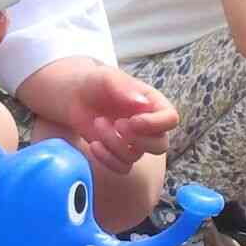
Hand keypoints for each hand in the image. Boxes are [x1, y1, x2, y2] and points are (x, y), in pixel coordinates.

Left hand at [34, 61, 174, 170]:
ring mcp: (134, 141)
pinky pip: (122, 167)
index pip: (170, 119)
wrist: (74, 96)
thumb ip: (124, 87)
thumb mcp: (107, 77)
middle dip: (137, 140)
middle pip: (160, 145)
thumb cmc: (95, 82)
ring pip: (136, 156)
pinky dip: (106, 159)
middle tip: (117, 124)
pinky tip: (93, 144)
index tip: (133, 121)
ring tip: (97, 123)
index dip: (155, 124)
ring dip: (113, 143)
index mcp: (153, 103)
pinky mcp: (119, 154)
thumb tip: (143, 104)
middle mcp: (149, 124)